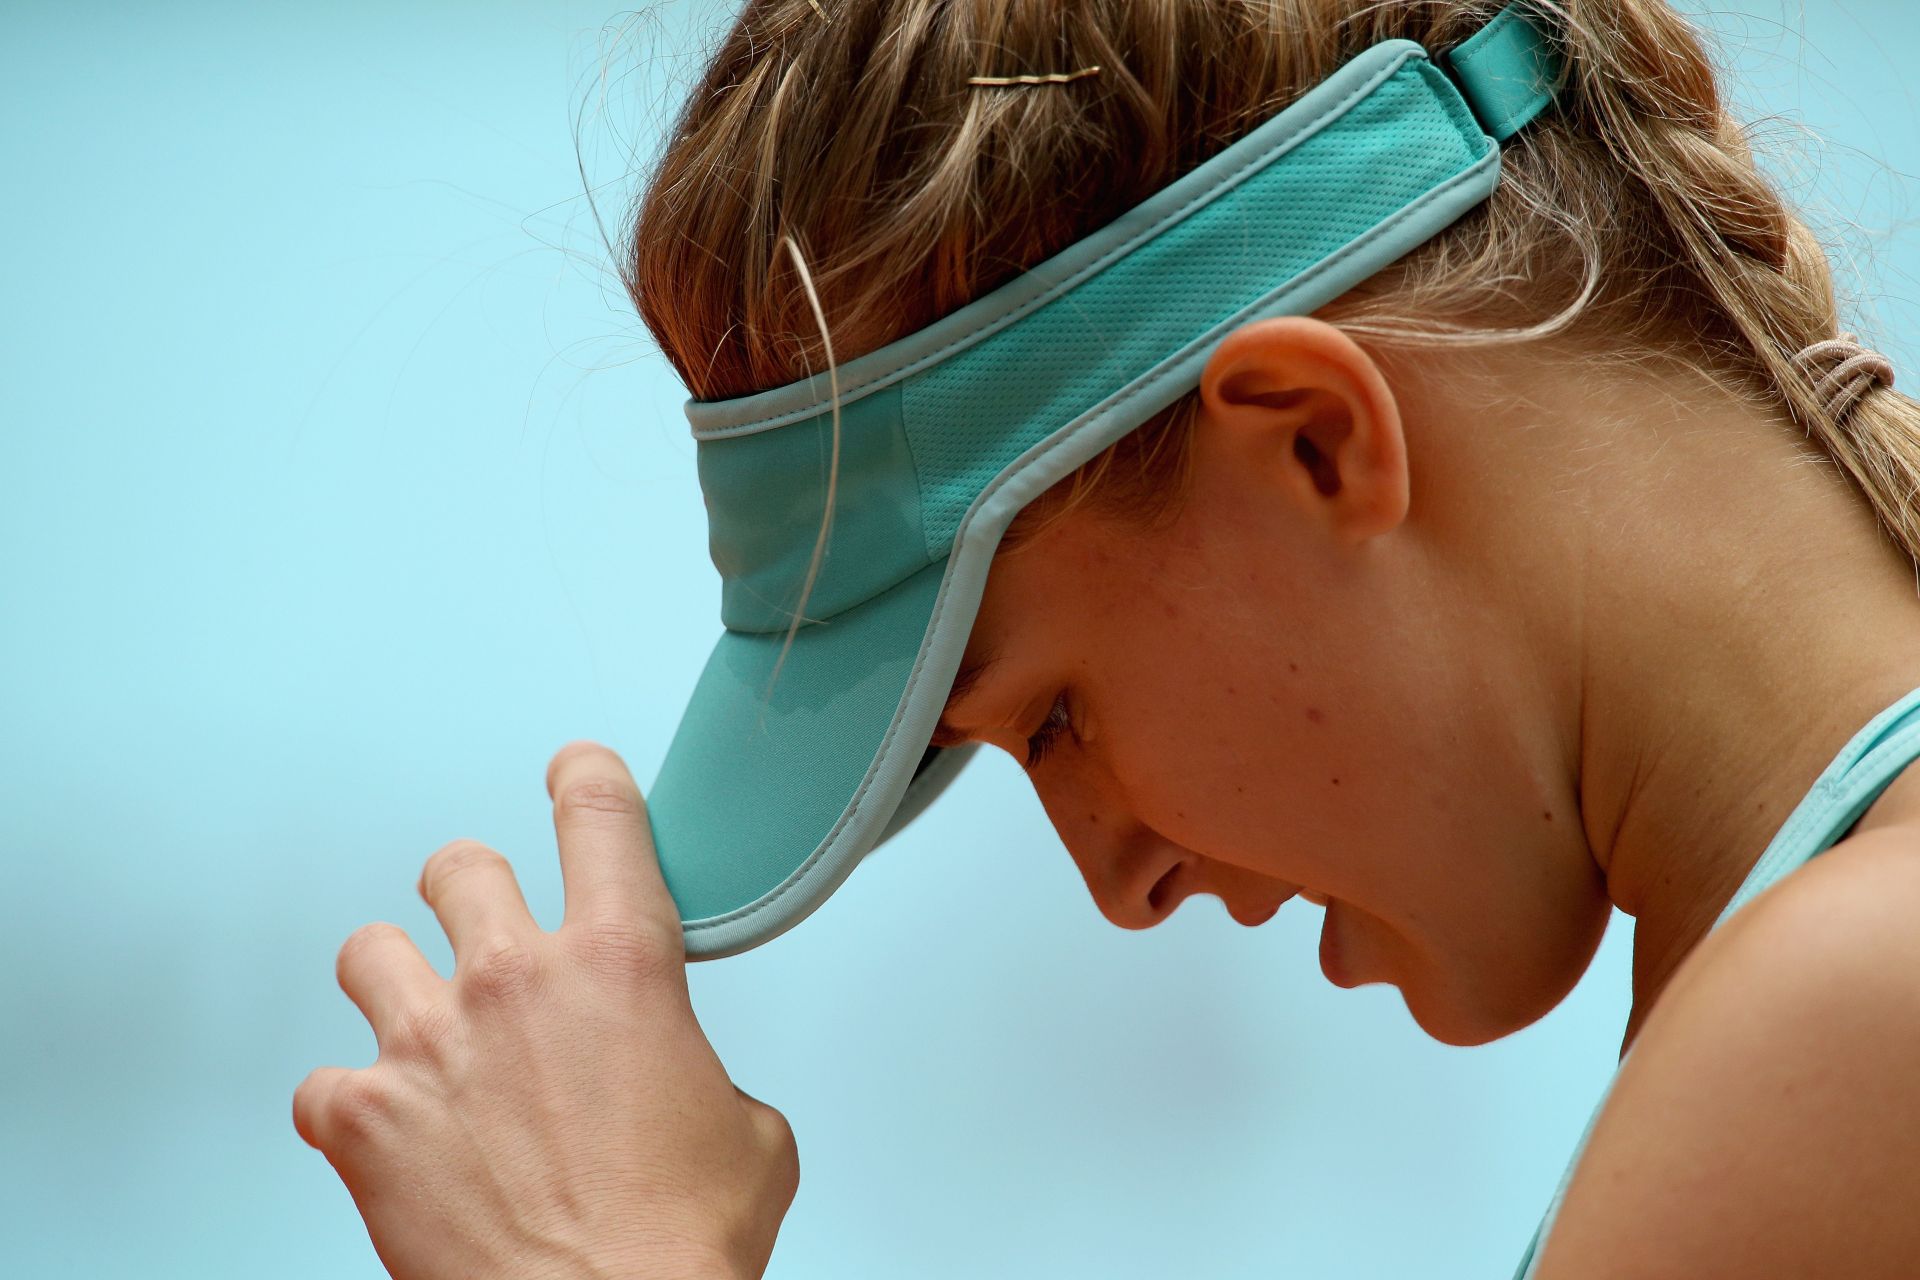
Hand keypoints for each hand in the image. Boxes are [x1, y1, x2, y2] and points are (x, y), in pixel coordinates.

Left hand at [293, 741, 798, 1279]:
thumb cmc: (676, 1247)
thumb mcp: (751, 1136)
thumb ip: (710, 1079)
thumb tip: (691, 1098)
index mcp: (623, 965)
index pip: (597, 812)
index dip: (584, 775)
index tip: (574, 771)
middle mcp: (516, 983)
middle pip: (461, 866)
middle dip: (474, 891)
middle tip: (488, 931)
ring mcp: (429, 1045)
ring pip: (370, 950)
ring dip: (397, 977)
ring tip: (419, 1021)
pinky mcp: (364, 1122)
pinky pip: (321, 1083)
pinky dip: (350, 1104)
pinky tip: (385, 1130)